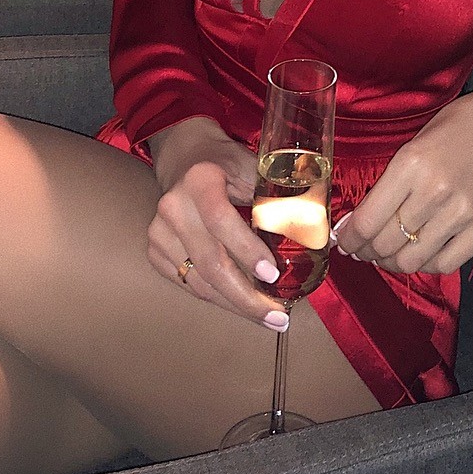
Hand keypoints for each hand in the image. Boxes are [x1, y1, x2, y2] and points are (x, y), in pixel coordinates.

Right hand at [145, 119, 288, 330]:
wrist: (184, 156)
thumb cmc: (226, 163)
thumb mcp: (252, 166)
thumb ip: (276, 195)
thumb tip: (317, 231)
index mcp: (199, 180)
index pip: (220, 220)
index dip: (247, 249)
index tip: (273, 275)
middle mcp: (173, 206)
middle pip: (210, 263)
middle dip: (247, 297)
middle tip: (279, 317)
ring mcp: (159, 232)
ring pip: (199, 283)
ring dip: (236, 305)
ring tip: (269, 317)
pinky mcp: (155, 251)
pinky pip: (189, 284)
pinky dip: (218, 298)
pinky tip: (242, 303)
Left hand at [334, 58, 472, 274]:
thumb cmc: (458, 126)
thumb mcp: (414, 142)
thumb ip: (390, 181)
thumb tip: (359, 221)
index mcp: (410, 164)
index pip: (367, 220)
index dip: (349, 238)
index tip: (343, 241)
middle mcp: (435, 191)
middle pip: (386, 244)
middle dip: (367, 252)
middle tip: (363, 250)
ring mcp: (463, 212)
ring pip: (413, 260)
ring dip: (394, 262)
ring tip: (390, 255)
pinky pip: (446, 263)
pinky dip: (427, 264)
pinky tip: (422, 253)